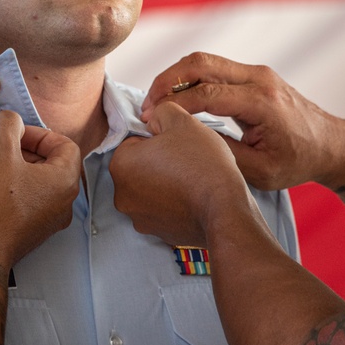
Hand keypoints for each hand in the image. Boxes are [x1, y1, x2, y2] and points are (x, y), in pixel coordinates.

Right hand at [0, 110, 81, 266]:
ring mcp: (48, 221)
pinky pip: (29, 201)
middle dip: (27, 150)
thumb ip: (8, 124)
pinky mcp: (31, 233)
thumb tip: (12, 121)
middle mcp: (64, 203)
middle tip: (0, 149)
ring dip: (19, 169)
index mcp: (65, 181)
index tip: (14, 136)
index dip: (40, 134)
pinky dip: (14, 190)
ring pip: (39, 183)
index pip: (65, 144)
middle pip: (53, 163)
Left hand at [112, 102, 257, 247]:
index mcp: (121, 164)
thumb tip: (154, 118)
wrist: (224, 209)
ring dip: (165, 183)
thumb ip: (161, 111)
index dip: (156, 138)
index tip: (175, 143)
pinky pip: (162, 210)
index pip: (133, 142)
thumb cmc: (201, 163)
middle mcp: (122, 195)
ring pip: (150, 190)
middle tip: (185, 160)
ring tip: (191, 179)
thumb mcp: (182, 120)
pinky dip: (173, 204)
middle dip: (157, 162)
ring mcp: (139, 218)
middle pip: (139, 167)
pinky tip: (192, 198)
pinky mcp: (157, 234)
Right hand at [140, 52, 344, 189]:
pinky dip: (189, 78)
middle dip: (166, 81)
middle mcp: (259, 79)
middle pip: (200, 63)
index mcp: (261, 102)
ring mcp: (257, 72)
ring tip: (155, 101)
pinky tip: (175, 97)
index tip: (150, 119)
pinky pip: (213, 66)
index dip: (173, 104)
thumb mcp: (259, 171)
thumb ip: (221, 153)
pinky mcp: (253, 74)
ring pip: (204, 59)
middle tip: (145, 105)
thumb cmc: (298, 162)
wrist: (330, 144)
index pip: (205, 92)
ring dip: (174, 76)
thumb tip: (184, 138)